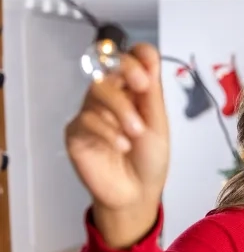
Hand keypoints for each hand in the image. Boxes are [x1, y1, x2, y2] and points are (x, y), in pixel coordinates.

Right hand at [65, 44, 168, 245]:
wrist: (137, 194)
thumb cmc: (149, 160)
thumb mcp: (158, 125)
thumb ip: (151, 93)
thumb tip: (148, 57)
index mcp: (133, 92)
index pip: (130, 59)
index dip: (137, 58)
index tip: (148, 74)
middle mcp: (111, 97)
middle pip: (109, 66)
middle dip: (128, 73)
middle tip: (143, 89)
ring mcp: (91, 113)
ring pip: (97, 89)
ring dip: (121, 109)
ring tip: (136, 132)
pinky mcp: (76, 132)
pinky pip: (86, 119)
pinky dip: (107, 131)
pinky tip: (121, 146)